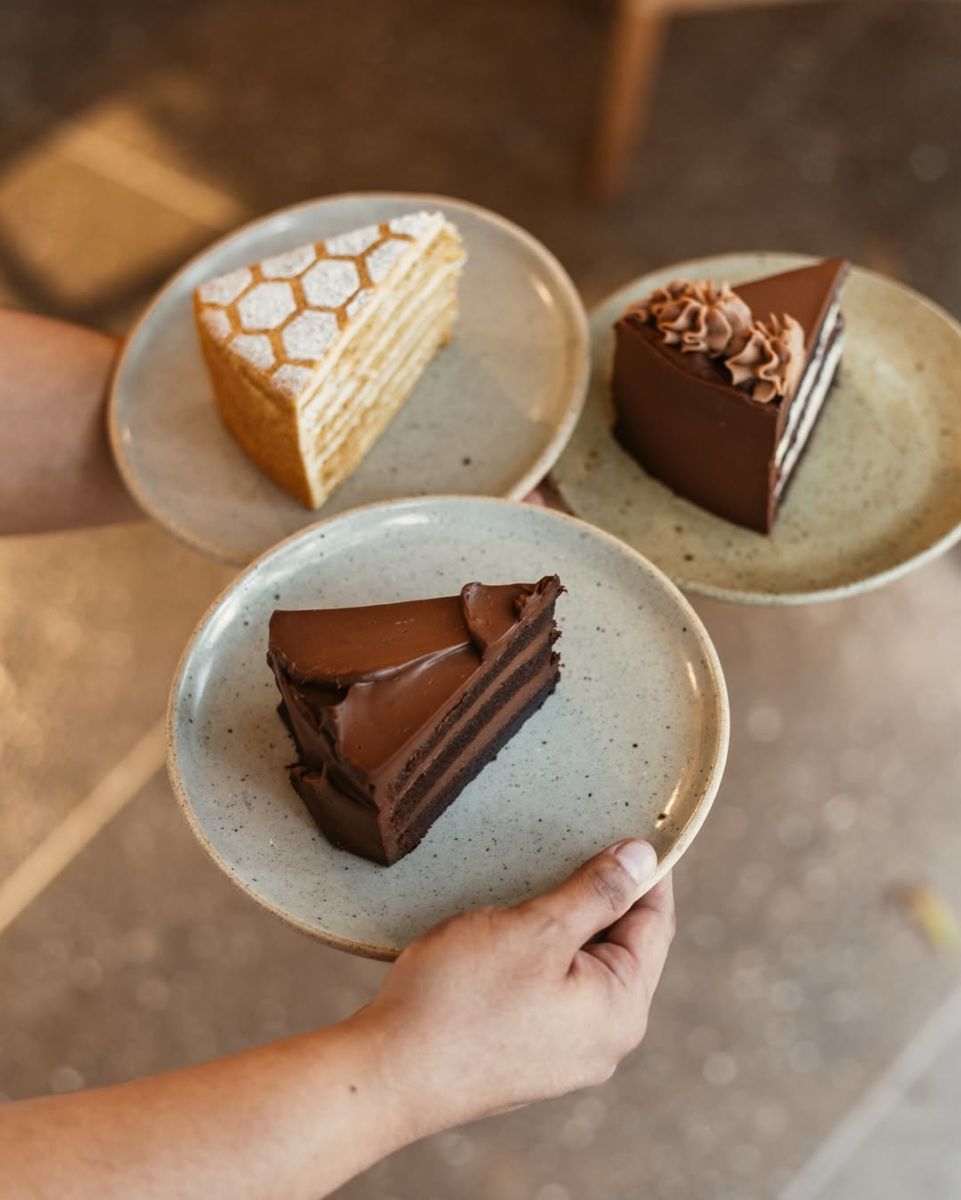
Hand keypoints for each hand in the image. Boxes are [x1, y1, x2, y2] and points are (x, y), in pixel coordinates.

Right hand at [357, 840, 673, 1137]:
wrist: (387, 1075)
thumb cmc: (462, 1000)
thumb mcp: (536, 929)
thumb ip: (596, 892)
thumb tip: (643, 857)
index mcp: (621, 1009)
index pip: (656, 921)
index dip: (648, 869)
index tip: (633, 822)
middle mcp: (604, 1040)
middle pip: (623, 945)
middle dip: (603, 894)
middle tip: (576, 840)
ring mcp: (564, 1053)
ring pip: (582, 966)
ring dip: (566, 922)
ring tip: (537, 878)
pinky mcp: (526, 1055)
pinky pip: (552, 989)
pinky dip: (541, 952)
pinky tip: (508, 928)